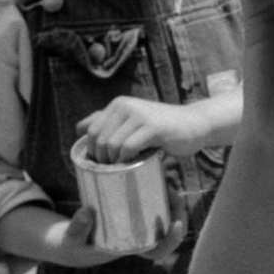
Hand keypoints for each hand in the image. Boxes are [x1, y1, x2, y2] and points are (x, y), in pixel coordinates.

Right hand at [45, 185, 185, 267]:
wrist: (76, 237)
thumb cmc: (77, 242)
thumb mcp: (73, 239)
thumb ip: (77, 229)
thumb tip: (85, 212)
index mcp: (134, 251)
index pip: (160, 251)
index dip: (173, 240)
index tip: (178, 224)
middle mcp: (143, 238)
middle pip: (169, 228)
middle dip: (177, 210)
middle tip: (172, 192)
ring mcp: (142, 224)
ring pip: (166, 213)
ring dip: (171, 197)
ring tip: (166, 178)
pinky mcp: (137, 210)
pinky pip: (156, 201)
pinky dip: (159, 188)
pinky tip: (158, 172)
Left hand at [78, 97, 206, 162]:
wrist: (194, 124)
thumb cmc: (163, 128)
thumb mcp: (132, 122)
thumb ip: (108, 122)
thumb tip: (78, 129)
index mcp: (118, 104)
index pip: (90, 129)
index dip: (90, 149)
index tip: (100, 163)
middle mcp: (125, 106)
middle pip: (98, 138)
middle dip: (100, 158)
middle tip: (111, 169)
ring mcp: (138, 116)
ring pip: (111, 144)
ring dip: (113, 161)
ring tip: (122, 167)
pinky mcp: (152, 128)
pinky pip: (128, 147)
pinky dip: (126, 159)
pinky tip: (133, 163)